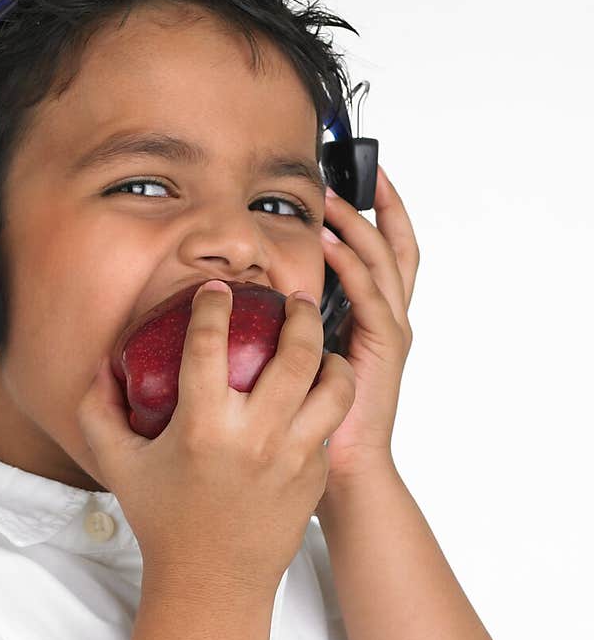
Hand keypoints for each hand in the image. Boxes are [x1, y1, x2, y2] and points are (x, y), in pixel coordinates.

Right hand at [77, 281, 355, 599]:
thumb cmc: (164, 521)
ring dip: (329, 355)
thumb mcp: (119, 465)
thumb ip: (99, 411)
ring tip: (318, 344)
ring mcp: (292, 456)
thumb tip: (102, 365)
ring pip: (334, 386)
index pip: (209, 342)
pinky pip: (331, 423)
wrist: (212, 582)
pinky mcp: (313, 474)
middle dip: (298, 314)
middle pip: (294, 352)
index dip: (213, 305)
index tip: (217, 291)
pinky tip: (316, 390)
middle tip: (293, 301)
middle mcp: (254, 437)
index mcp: (202, 427)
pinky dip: (328, 399)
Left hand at [316, 163, 418, 501]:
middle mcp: (388, 316)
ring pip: (383, 259)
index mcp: (373, 316)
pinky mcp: (384, 347)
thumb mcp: (301, 361)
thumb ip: (289, 327)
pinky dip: (351, 266)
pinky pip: (370, 295)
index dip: (375, 211)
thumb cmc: (315, 419)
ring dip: (356, 224)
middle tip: (343, 170)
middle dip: (374, 203)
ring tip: (328, 198)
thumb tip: (245, 295)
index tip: (351, 177)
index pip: (383, 250)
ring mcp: (390, 330)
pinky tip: (328, 245)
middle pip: (394, 243)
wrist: (342, 469)